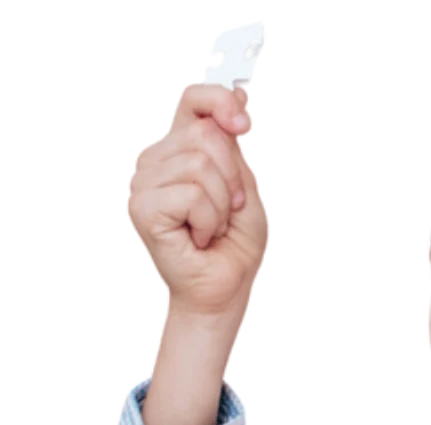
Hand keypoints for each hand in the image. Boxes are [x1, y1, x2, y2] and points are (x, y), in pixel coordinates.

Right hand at [126, 81, 269, 317]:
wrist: (225, 286)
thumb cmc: (234, 244)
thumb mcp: (245, 184)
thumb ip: (234, 142)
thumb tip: (239, 92)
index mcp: (180, 149)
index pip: (192, 99)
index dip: (219, 102)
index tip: (244, 126)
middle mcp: (157, 160)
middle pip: (205, 134)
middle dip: (232, 177)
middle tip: (228, 210)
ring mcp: (145, 183)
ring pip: (201, 166)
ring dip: (222, 204)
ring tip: (212, 226)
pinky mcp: (144, 208)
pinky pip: (192, 194)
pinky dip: (210, 220)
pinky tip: (201, 236)